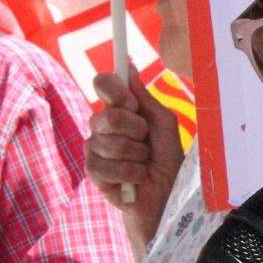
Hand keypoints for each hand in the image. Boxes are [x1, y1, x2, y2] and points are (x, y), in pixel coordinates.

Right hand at [87, 71, 184, 236]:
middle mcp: (103, 126)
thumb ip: (145, 98)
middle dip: (135, 130)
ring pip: (107, 142)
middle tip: (146, 141)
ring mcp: (95, 149)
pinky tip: (137, 178)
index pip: (103, 84)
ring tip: (144, 163)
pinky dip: (130, 173)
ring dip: (136, 155)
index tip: (131, 103)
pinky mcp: (94, 173)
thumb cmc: (166, 159)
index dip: (114, 90)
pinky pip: (105, 166)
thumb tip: (128, 67)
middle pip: (107, 115)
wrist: (168, 195)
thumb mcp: (163, 124)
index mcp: (120, 109)